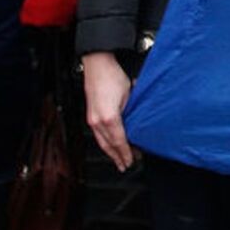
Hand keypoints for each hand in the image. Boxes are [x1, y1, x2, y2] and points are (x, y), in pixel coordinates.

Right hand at [84, 51, 134, 170]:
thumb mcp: (129, 94)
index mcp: (109, 117)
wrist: (97, 65)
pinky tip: (110, 145)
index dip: (126, 152)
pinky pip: (97, 135)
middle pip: (108, 145)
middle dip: (118, 157)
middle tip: (126, 165)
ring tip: (118, 160)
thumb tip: (139, 121)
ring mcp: (92, 119)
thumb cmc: (113, 76)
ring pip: (101, 142)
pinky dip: (105, 142)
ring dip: (111, 152)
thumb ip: (133, 111)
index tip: (131, 160)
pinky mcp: (90, 115)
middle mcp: (97, 121)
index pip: (119, 141)